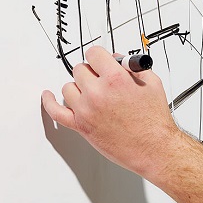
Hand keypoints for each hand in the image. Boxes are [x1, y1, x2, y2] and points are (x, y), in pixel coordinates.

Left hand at [41, 45, 182, 177]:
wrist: (154, 148)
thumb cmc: (154, 121)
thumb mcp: (151, 82)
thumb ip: (131, 67)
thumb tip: (117, 61)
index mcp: (115, 79)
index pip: (94, 54)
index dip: (99, 57)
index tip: (101, 61)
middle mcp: (97, 93)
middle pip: (80, 70)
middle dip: (92, 73)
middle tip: (101, 80)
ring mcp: (86, 110)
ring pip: (68, 87)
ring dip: (79, 87)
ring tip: (92, 94)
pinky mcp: (80, 126)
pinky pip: (55, 111)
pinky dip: (49, 102)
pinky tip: (48, 96)